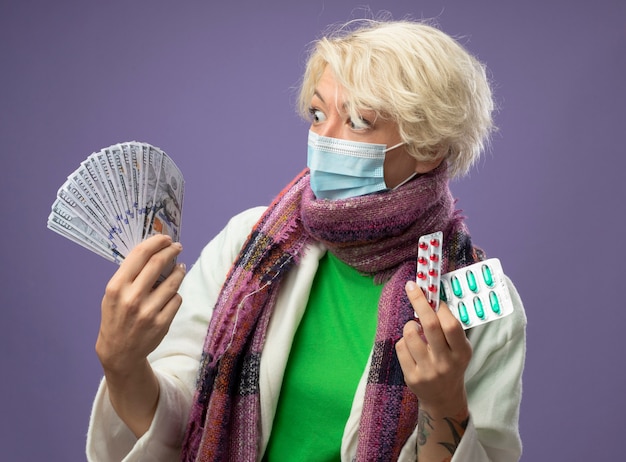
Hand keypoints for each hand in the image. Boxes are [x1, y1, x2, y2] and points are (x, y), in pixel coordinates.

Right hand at [96, 234, 185, 376]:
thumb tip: (154, 251)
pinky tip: (171, 294)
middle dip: (171, 251)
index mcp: (116, 287)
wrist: (119, 352)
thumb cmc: (116, 317)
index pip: (139, 255)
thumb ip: (129, 275)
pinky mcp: (162, 323)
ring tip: (179, 268)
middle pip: (158, 263)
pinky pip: (176, 299)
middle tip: (177, 247)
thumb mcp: (113, 294)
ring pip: (173, 281)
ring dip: (179, 271)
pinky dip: (175, 294)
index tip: (165, 238)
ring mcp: (148, 311)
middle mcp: (132, 298)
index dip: (155, 242)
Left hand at [395, 280, 471, 416]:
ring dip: (410, 324)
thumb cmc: (451, 365)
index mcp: (461, 352)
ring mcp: (428, 371)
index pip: (451, 325)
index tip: (433, 296)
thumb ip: (449, 329)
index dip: (441, 307)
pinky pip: (400, 347)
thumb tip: (431, 298)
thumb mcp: (459, 349)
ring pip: (410, 334)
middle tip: (412, 287)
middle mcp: (445, 362)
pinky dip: (403, 341)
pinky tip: (411, 346)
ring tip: (415, 328)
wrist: (444, 398)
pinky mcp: (412, 377)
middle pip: (430, 325)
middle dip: (419, 301)